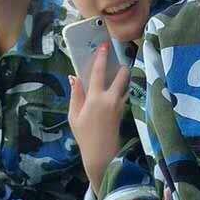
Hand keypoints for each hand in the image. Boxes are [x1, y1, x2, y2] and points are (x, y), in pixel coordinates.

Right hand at [69, 46, 129, 190]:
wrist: (102, 154)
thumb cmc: (84, 135)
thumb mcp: (74, 115)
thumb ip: (76, 94)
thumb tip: (74, 77)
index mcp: (95, 98)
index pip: (98, 72)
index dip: (101, 57)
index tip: (104, 45)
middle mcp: (111, 98)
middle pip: (122, 75)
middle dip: (121, 66)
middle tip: (117, 60)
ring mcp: (120, 104)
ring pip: (126, 84)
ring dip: (122, 77)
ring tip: (117, 72)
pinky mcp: (124, 110)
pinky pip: (124, 93)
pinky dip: (121, 88)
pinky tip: (116, 88)